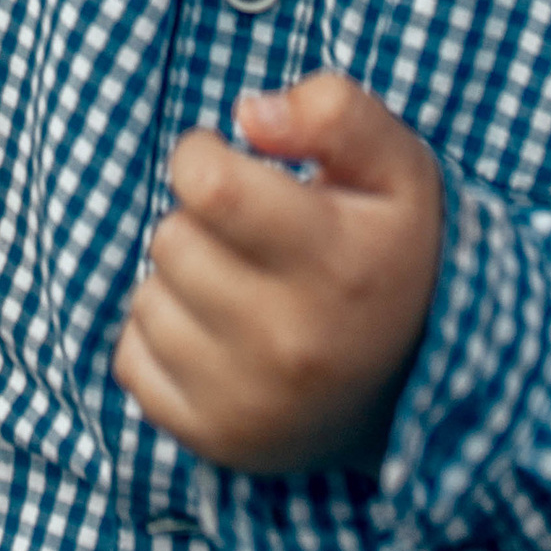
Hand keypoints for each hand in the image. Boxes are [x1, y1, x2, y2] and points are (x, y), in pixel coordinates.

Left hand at [115, 75, 441, 476]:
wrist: (419, 383)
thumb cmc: (390, 250)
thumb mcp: (396, 165)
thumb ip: (334, 112)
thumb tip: (249, 116)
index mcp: (336, 264)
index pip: (208, 185)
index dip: (201, 155)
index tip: (226, 162)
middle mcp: (292, 342)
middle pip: (171, 240)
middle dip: (197, 223)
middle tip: (247, 238)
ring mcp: (251, 400)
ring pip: (147, 298)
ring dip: (178, 282)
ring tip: (239, 288)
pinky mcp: (215, 438)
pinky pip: (131, 360)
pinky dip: (160, 341)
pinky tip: (217, 337)